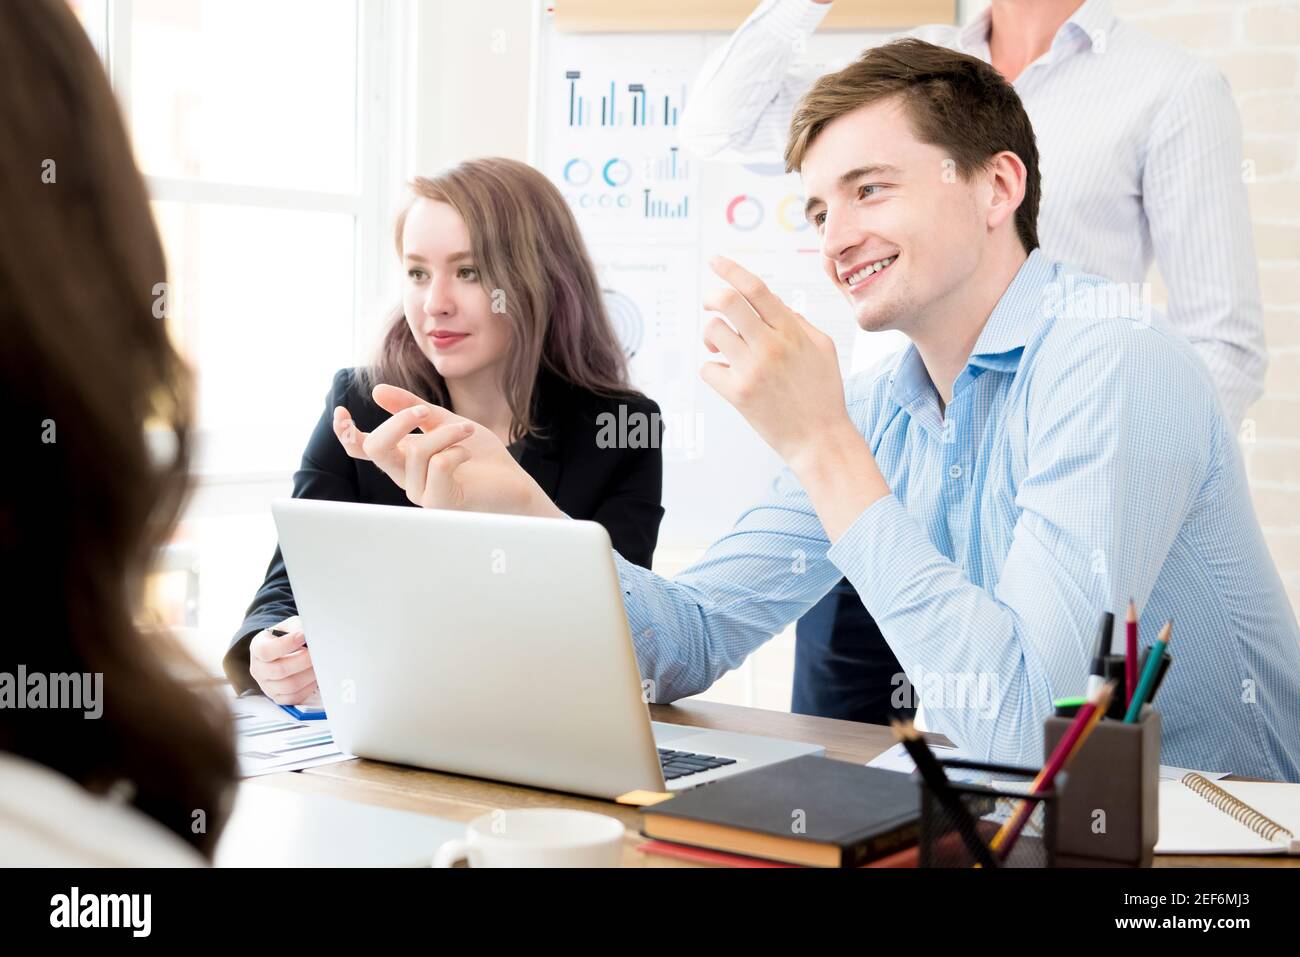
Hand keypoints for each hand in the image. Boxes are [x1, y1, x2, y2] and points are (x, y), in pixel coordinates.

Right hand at [248, 616, 318, 704]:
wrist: (283, 652)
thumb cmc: (287, 637)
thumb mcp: (290, 626)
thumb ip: (297, 627)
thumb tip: (310, 634)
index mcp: (257, 648)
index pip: (266, 651)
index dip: (287, 644)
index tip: (303, 636)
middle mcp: (258, 669)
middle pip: (279, 670)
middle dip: (303, 661)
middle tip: (317, 652)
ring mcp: (266, 686)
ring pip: (289, 686)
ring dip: (309, 674)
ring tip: (319, 664)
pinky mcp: (278, 697)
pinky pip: (294, 697)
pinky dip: (308, 687)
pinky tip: (314, 676)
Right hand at [334, 385, 563, 517]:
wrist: (514, 486)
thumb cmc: (482, 458)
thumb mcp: (445, 422)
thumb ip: (413, 407)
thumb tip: (377, 390)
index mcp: (404, 458)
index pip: (363, 449)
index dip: (346, 434)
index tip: (342, 411)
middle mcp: (406, 477)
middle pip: (376, 448)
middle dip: (398, 420)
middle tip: (424, 410)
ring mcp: (422, 493)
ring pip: (416, 451)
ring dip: (445, 433)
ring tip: (468, 430)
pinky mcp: (442, 503)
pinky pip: (438, 466)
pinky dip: (455, 451)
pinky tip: (468, 454)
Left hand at [699, 256, 855, 471]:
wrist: (820, 438)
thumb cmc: (822, 392)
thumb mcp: (822, 348)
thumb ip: (797, 321)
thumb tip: (770, 301)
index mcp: (792, 331)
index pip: (756, 289)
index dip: (732, 270)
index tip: (716, 261)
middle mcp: (771, 346)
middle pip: (727, 302)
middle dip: (712, 296)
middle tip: (710, 302)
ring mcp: (752, 369)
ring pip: (712, 331)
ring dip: (712, 335)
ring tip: (721, 347)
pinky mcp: (738, 393)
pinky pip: (707, 367)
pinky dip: (713, 368)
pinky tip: (728, 375)